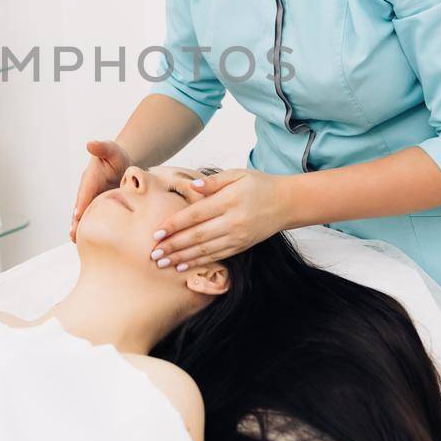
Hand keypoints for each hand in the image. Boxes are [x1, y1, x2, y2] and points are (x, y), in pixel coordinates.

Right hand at [69, 140, 131, 242]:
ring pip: (85, 217)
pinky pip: (93, 220)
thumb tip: (90, 144)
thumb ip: (102, 147)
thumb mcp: (111, 149)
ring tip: (77, 241)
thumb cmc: (116, 157)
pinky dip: (90, 230)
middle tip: (74, 234)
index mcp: (89, 179)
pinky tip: (92, 243)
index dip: (81, 204)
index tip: (77, 215)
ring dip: (80, 228)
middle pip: (80, 208)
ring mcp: (91, 202)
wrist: (123, 165)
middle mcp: (87, 192)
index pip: (84, 192)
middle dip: (76, 221)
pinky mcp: (98, 209)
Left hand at [148, 169, 291, 268]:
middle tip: (153, 254)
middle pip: (197, 236)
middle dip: (173, 246)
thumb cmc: (258, 185)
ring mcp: (238, 236)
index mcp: (229, 201)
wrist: (287, 203)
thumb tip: (192, 186)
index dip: (174, 225)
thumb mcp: (237, 174)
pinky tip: (183, 266)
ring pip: (205, 250)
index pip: (195, 215)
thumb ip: (213, 181)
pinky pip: (216, 256)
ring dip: (181, 258)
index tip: (157, 233)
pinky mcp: (242, 246)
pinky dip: (198, 262)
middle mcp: (233, 221)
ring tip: (163, 263)